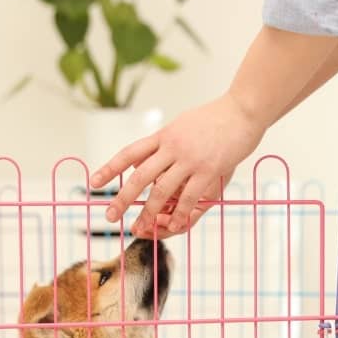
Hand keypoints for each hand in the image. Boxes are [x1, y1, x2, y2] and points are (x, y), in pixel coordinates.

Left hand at [90, 93, 264, 237]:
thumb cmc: (214, 120)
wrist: (243, 110)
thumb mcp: (180, 126)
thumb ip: (160, 145)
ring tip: (140, 227)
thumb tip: (136, 160)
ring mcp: (190, 159)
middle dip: (123, 198)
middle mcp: (172, 147)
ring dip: (149, 212)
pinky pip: (190, 197)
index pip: (129, 153)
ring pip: (162, 191)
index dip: (110, 168)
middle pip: (140, 176)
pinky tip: (173, 225)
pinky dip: (180, 214)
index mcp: (163, 136)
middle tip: (110, 215)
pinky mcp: (209, 170)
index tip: (93, 182)